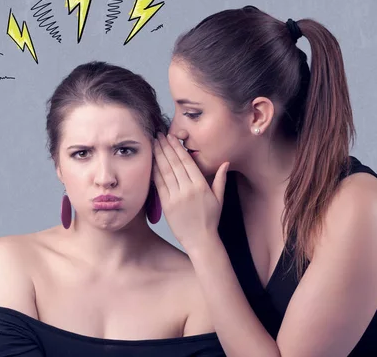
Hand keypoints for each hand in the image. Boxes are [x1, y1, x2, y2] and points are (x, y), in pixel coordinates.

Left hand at [152, 133, 229, 253]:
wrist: (200, 240)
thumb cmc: (210, 220)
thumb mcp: (219, 198)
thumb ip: (220, 179)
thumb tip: (225, 162)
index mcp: (201, 186)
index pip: (187, 162)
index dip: (177, 148)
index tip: (171, 137)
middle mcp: (188, 190)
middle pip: (174, 164)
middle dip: (165, 147)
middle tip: (158, 135)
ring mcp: (176, 197)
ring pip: (165, 172)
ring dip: (158, 156)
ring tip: (153, 144)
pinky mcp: (167, 205)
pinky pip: (159, 185)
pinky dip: (154, 172)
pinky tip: (151, 162)